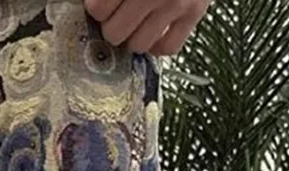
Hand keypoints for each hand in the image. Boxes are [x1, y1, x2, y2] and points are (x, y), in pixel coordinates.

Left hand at [84, 0, 208, 55]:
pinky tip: (152, 32)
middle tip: (117, 16)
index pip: (99, 10)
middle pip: (115, 33)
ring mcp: (177, 4)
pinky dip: (157, 44)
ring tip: (135, 23)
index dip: (96, 9)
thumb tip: (94, 5)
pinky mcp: (195, 13)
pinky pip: (168, 47)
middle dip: (112, 26)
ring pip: (138, 45)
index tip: (100, 6)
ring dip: (132, 37)